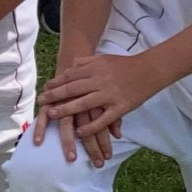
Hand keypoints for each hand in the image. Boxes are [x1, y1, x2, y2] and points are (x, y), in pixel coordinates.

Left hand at [36, 52, 162, 139]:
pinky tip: (79, 133)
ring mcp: (109, 94)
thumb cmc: (126, 65)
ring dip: (66, 110)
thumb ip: (87, 61)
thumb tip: (71, 65)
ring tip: (51, 115)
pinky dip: (90, 127)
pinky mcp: (119, 107)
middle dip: (55, 96)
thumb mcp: (104, 58)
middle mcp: (100, 80)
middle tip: (41, 102)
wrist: (149, 70)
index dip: (57, 83)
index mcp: (96, 68)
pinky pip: (103, 119)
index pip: (71, 75)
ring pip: (84, 104)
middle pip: (73, 89)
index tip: (45, 89)